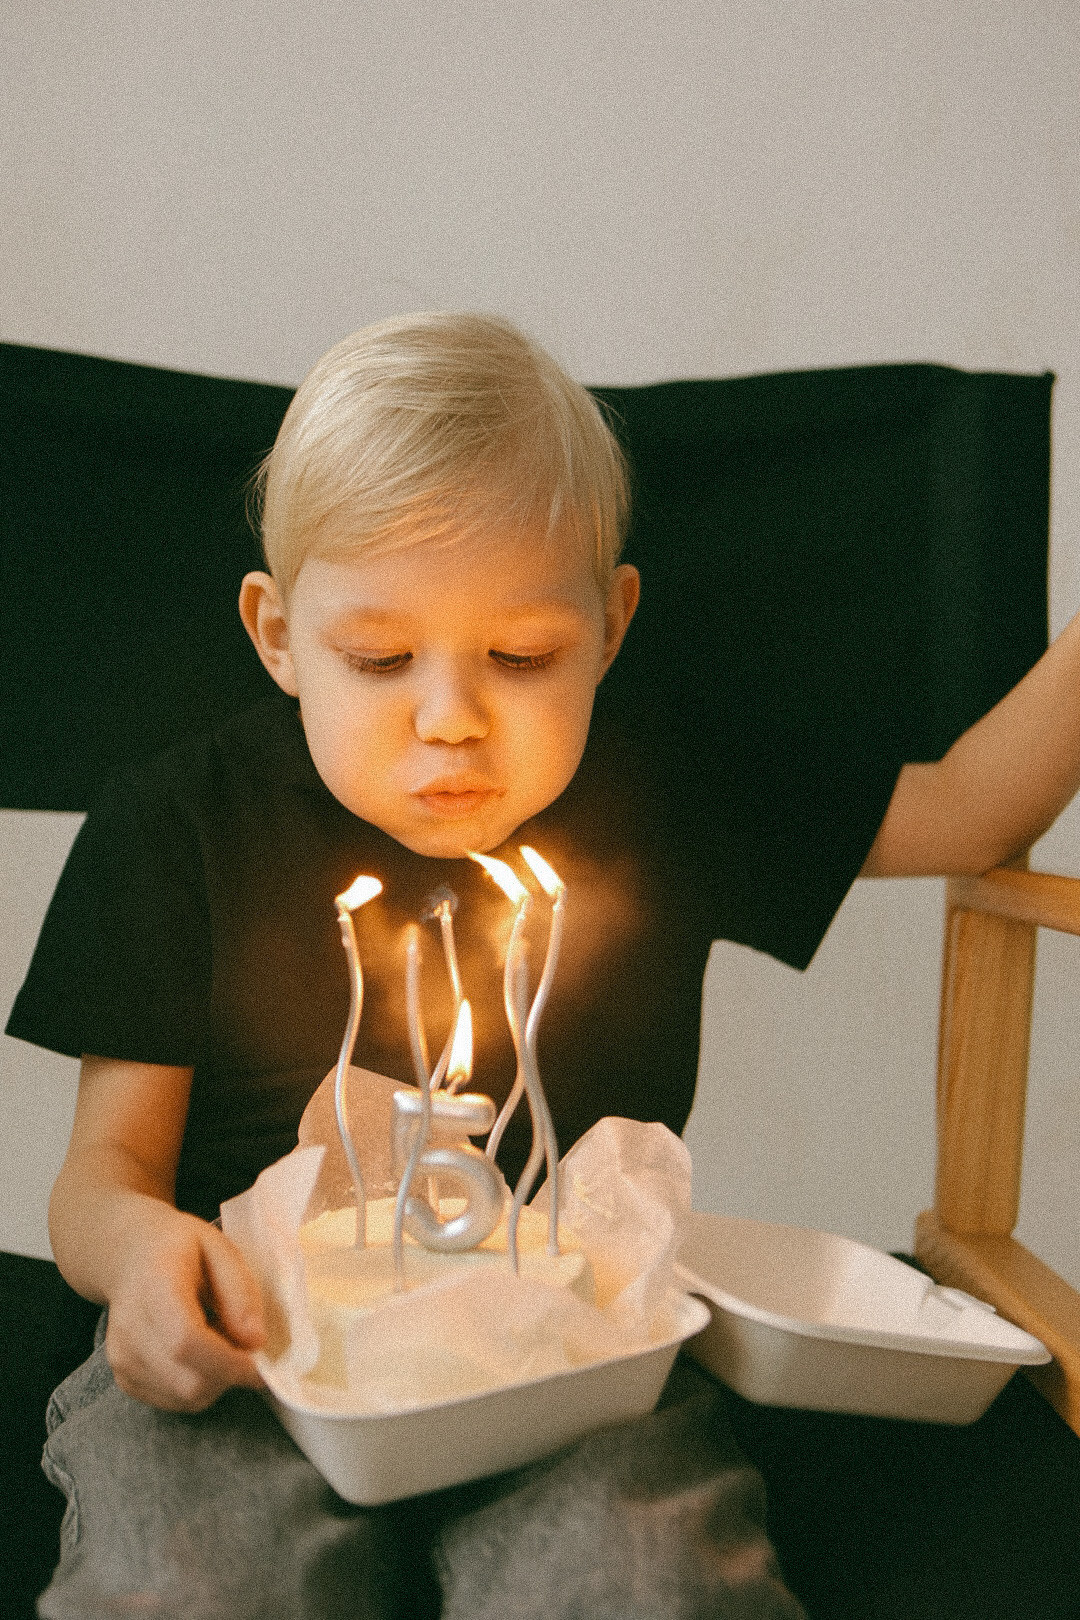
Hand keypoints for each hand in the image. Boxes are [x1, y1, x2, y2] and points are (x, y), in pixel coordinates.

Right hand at [104, 1203, 266, 1411]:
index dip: (230, 1363)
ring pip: (184, 1398)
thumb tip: (256, 1341)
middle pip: (188, 1381)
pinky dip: (198, 1386)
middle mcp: (131, 1329)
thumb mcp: (220, 1249)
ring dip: (216, 1382)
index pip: (187, 1342)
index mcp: (154, 1288)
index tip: (263, 1366)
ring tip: (218, 1342)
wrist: (129, 1257)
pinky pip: (173, 1401)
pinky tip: (199, 1354)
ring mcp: (122, 1358)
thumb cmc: (179, 1248)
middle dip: (229, 1375)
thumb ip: (240, 1293)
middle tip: (244, 1348)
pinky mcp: (124, 1377)